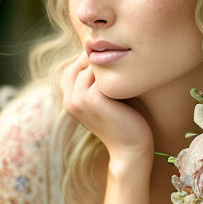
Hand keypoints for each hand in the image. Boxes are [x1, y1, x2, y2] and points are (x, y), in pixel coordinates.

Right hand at [60, 51, 153, 169]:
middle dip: (102, 57)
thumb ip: (100, 80)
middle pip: (81, 61)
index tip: (117, 60)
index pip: (75, 64)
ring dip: (111, 62)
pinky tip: (133, 75)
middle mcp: (69, 98)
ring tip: (131, 65)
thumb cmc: (125, 121)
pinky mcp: (92, 98)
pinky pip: (100, 72)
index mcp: (69, 98)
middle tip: (125, 58)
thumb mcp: (108, 99)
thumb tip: (109, 53)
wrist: (131, 149)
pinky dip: (117, 70)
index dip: (95, 59)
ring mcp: (78, 99)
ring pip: (91, 64)